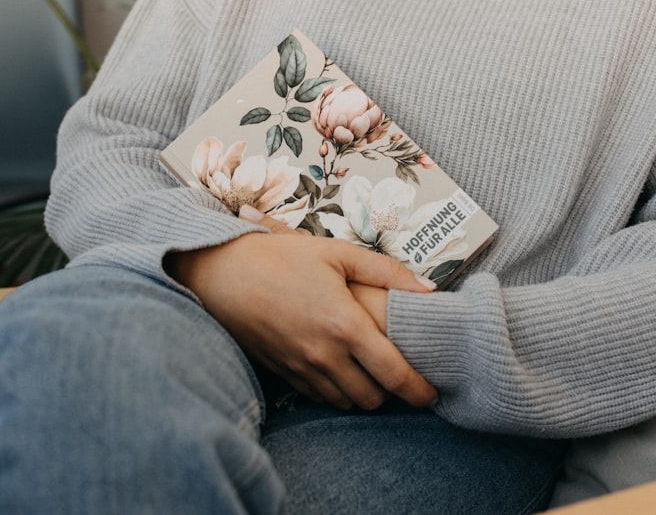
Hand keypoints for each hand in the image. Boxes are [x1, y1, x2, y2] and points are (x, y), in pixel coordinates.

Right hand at [165, 209, 435, 410]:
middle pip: (373, 398)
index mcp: (344, 324)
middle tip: (402, 374)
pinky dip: (336, 391)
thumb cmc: (280, 257)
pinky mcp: (283, 373)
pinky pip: (320, 397)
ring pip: (346, 402)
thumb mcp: (337, 253)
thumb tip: (428, 290)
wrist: (222, 272)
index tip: (433, 393)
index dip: (419, 390)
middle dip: (393, 393)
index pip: (394, 374)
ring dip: (364, 394)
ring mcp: (301, 368)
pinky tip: (341, 369)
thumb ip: (387, 271)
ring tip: (373, 373)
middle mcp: (324, 354)